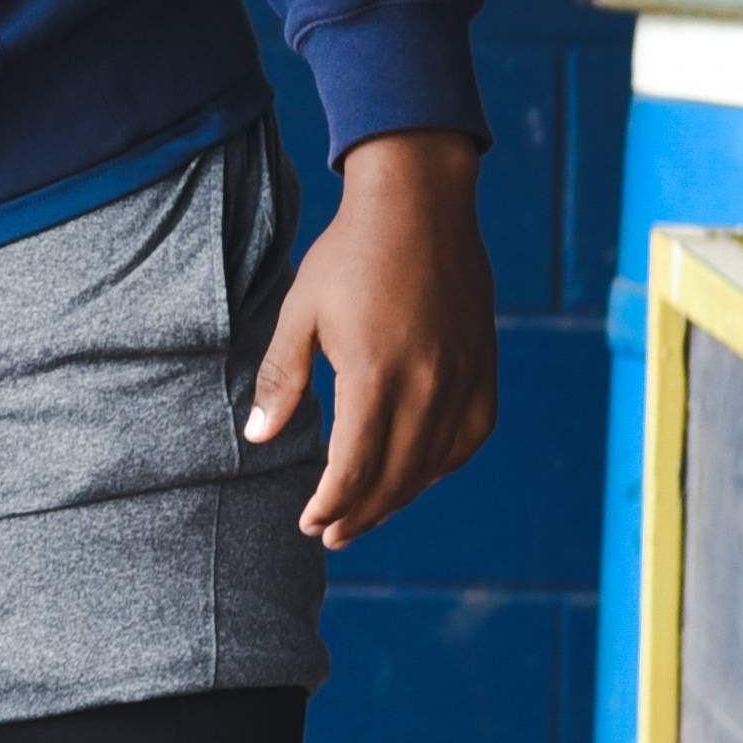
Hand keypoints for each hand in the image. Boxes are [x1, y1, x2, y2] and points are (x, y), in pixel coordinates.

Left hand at [253, 130, 494, 546]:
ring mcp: (463, 379)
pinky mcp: (484, 368)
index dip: (330, 504)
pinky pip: (469, 437)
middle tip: (331, 535)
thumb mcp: (299, 314)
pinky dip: (442, 464)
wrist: (419, 207)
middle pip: (396, 477)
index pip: (354, 468)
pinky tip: (417, 473)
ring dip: (399, 496)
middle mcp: (428, 386)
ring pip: (434, 464)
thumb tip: (257, 438)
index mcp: (375, 376)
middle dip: (361, 514)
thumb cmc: (348, 256)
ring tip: (366, 513)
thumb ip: (282, 381)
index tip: (309, 523)